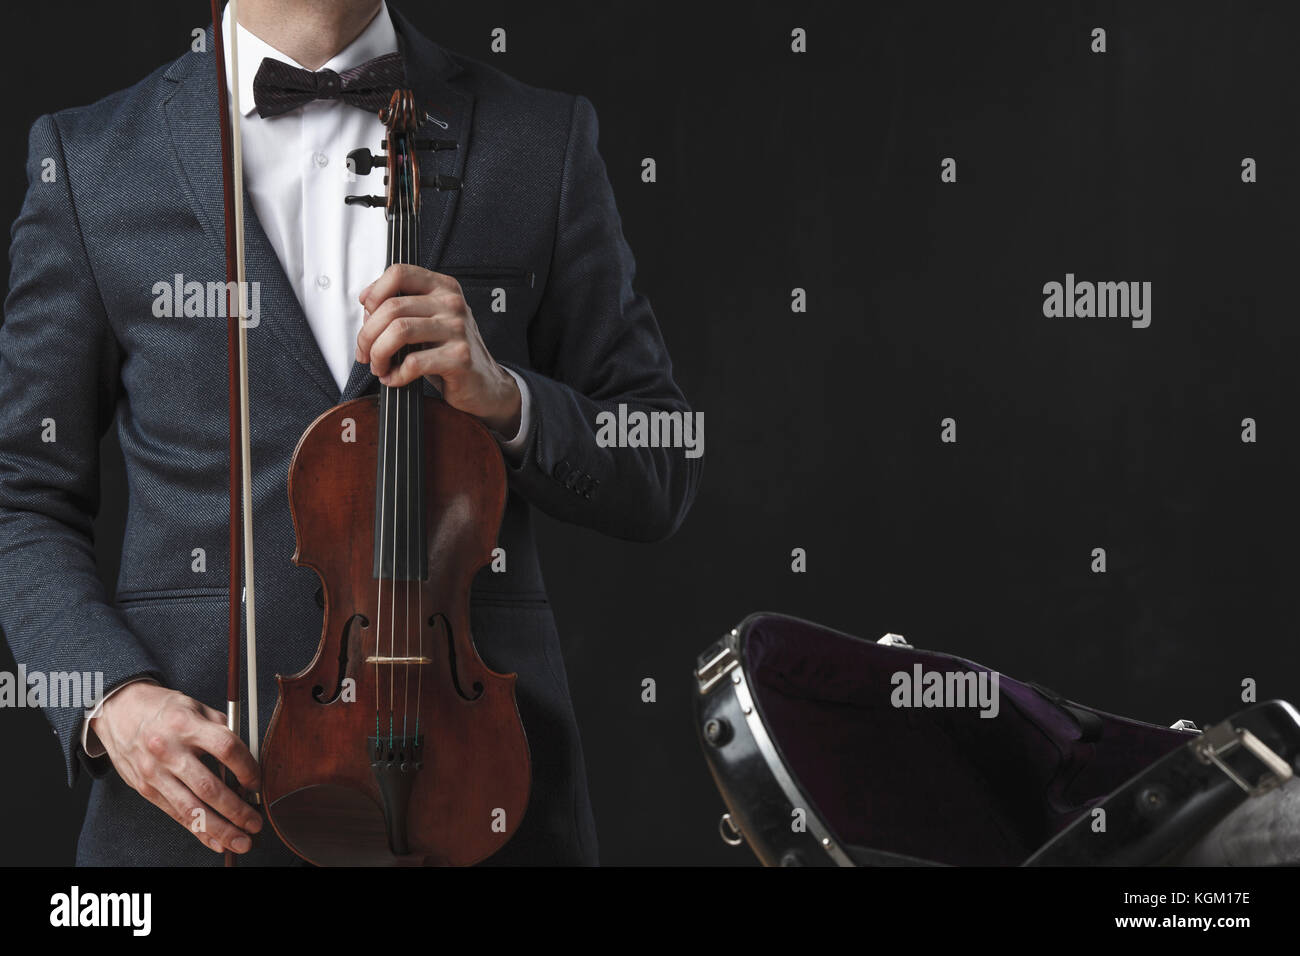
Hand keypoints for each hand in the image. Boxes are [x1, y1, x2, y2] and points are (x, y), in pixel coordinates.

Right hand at [89, 682, 261, 854]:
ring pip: (191, 808)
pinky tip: (215, 841)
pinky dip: (198, 830)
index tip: (257, 782)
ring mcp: (155, 773)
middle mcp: (169, 751)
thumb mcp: (195, 706)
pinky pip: (175, 814)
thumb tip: (248, 758)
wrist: (118, 710)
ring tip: (241, 842)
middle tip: (256, 823)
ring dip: (219, 830)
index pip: (226, 748)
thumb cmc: (163, 709)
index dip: (247, 768)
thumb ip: (222, 729)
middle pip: (209, 787)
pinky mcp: (146, 789)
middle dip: (236, 810)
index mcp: (186, 725)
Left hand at [356, 264, 521, 435]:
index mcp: (443, 287)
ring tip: (379, 367)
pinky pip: (413, 363)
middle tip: (365, 353)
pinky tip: (396, 379)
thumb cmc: (449, 352)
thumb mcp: (426, 322)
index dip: (374, 292)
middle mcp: (452, 303)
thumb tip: (367, 310)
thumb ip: (399, 310)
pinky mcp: (459, 357)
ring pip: (398, 331)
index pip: (399, 272)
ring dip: (379, 354)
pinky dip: (396, 375)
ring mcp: (458, 329)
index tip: (366, 313)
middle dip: (367, 335)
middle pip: (391, 307)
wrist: (484, 384)